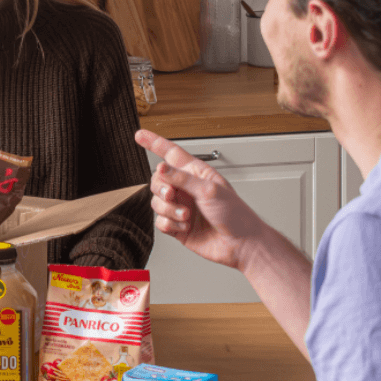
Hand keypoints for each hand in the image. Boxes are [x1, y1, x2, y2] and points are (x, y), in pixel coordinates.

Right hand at [134, 129, 267, 270]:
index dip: (154, 143)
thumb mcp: (209, 190)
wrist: (240, 244)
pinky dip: (170, 224)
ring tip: (186, 215)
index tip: (139, 135)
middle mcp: (186, 189)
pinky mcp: (177, 226)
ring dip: (169, 210)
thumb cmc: (234, 214)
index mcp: (196, 173)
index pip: (171, 153)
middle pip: (158, 180)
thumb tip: (161, 168)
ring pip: (157, 202)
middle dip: (161, 188)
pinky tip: (184, 226)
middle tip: (172, 195)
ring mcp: (181, 207)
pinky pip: (160, 222)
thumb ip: (182, 178)